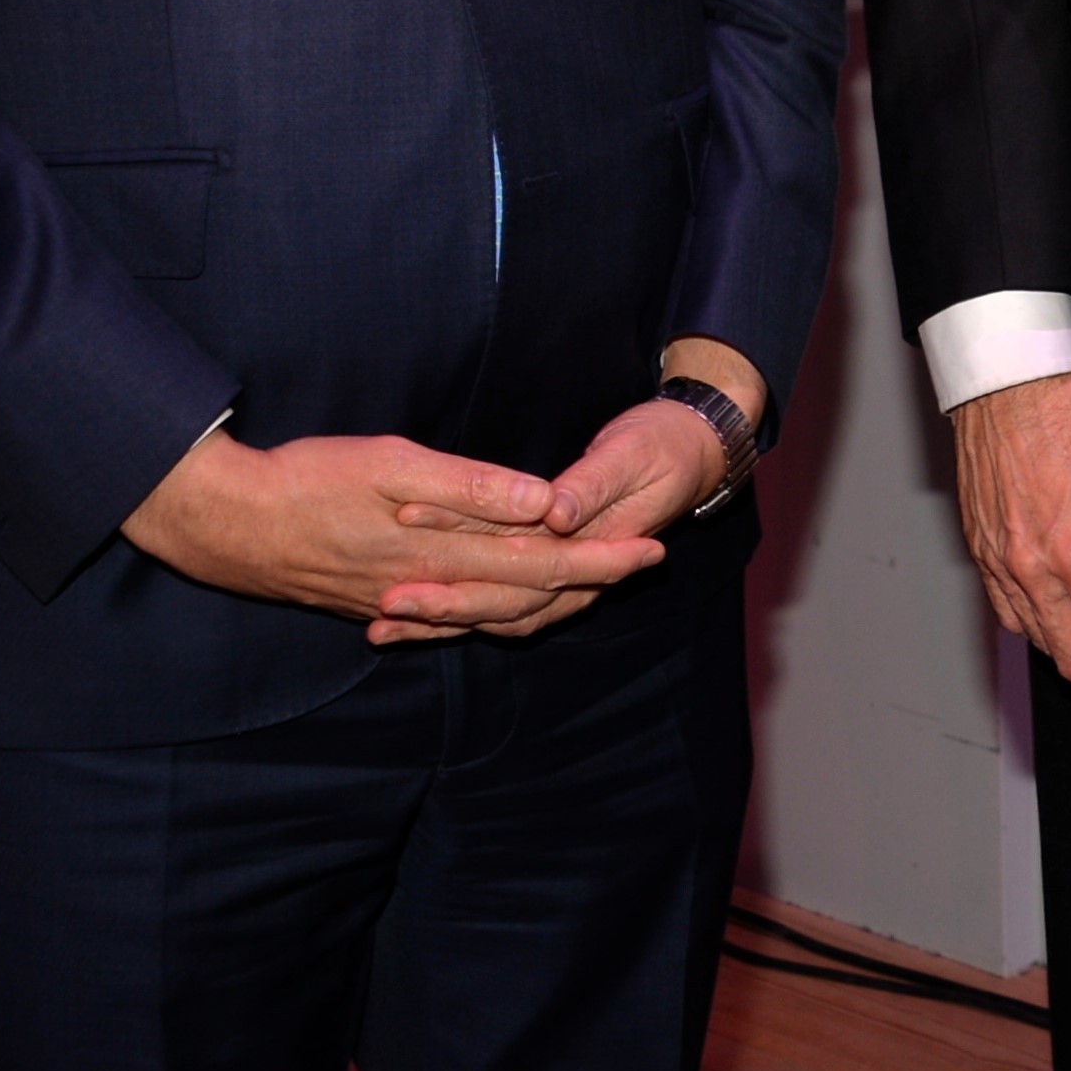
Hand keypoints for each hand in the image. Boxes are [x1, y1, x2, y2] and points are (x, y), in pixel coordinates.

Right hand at [121, 430, 655, 638]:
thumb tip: (543, 501)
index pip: (541, 562)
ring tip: (589, 584)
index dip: (600, 558)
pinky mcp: (371, 604)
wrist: (223, 524)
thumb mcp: (391, 463)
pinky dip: (482, 618)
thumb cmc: (307, 479)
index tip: (651, 550)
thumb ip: (470, 486)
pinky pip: (445, 621)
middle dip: (590, 580)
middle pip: (526, 593)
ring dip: (544, 600)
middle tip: (645, 563)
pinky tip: (495, 613)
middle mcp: (427, 587)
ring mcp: (397, 602)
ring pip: (488, 613)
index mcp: (441, 552)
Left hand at [375, 338, 777, 645]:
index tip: (413, 527)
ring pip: (494, 612)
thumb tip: (556, 512)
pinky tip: (402, 621)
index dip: (472, 551)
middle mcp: (577, 577)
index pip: (530, 559)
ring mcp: (559, 582)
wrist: (688, 457)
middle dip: (444, 602)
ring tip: (383, 620)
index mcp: (598, 546)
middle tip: (387, 599)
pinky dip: (449, 617)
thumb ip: (592, 486)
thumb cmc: (660, 448)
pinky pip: (492, 605)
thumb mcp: (631, 456)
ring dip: (440, 621)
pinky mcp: (540, 576)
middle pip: (506, 600)